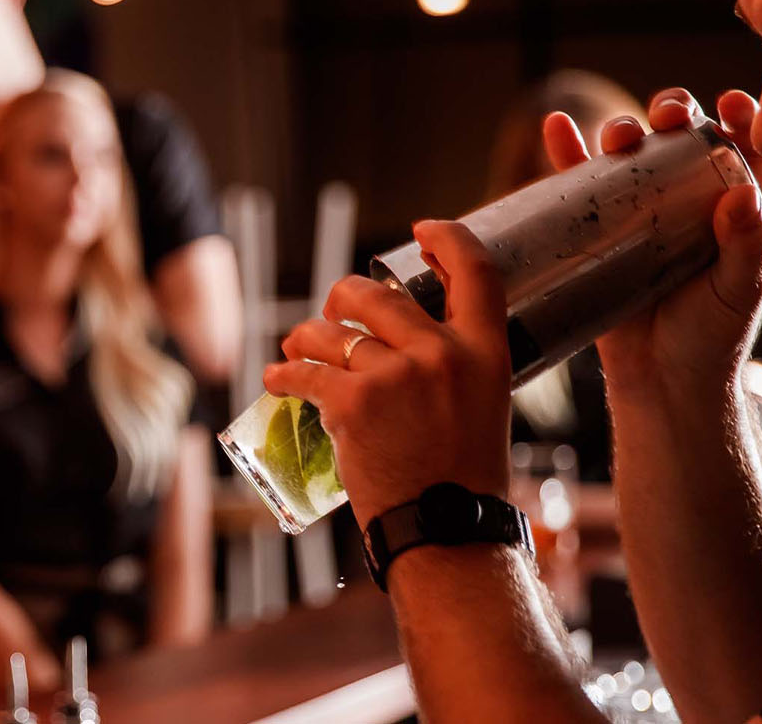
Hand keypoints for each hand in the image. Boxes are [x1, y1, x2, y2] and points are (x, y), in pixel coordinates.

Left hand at [264, 223, 513, 523]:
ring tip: (298, 347)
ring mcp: (394, 376)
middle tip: (335, 311)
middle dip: (345, 297)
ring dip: (307, 337)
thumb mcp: (485, 404)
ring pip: (331, 332)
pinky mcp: (352, 403)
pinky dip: (284, 374)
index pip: (475, 272)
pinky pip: (305, 373)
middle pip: (379, 294)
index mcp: (485, 352)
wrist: (445, 529)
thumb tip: (413, 336)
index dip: (446, 240)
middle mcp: (441, 354)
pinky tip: (276, 377)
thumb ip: (456, 362)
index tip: (421, 232)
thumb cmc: (464, 477)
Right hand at [543, 88, 761, 398]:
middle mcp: (688, 200)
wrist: (661, 380)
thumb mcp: (739, 290)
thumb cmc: (712, 337)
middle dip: (674, 113)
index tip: (730, 104)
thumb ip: (745, 244)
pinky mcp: (598, 230)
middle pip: (681, 136)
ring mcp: (641, 212)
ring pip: (632, 152)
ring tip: (621, 136)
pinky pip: (579, 183)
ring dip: (624, 129)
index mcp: (732, 208)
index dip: (739, 117)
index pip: (742, 148)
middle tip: (668, 118)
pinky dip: (567, 150)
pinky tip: (556, 124)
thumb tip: (741, 194)